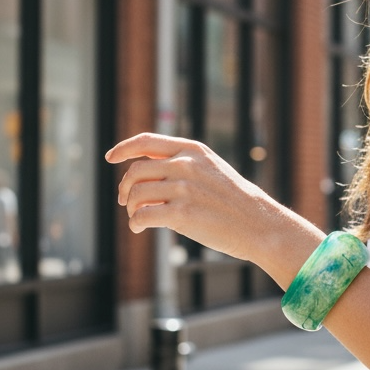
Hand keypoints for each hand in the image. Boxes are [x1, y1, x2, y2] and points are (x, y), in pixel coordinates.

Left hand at [105, 132, 320, 278]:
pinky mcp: (181, 214)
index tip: (110, 157)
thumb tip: (143, 174)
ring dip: (130, 208)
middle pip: (136, 171)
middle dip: (125, 188)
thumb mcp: (211, 169)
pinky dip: (135, 223)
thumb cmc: (234, 201)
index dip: (123, 148)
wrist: (259, 224)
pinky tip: (139, 228)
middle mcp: (185, 164)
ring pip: (136, 194)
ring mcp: (183, 188)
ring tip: (137, 218)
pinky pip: (143, 216)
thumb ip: (181, 165)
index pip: (146, 141)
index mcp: (192, 150)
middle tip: (126, 201)